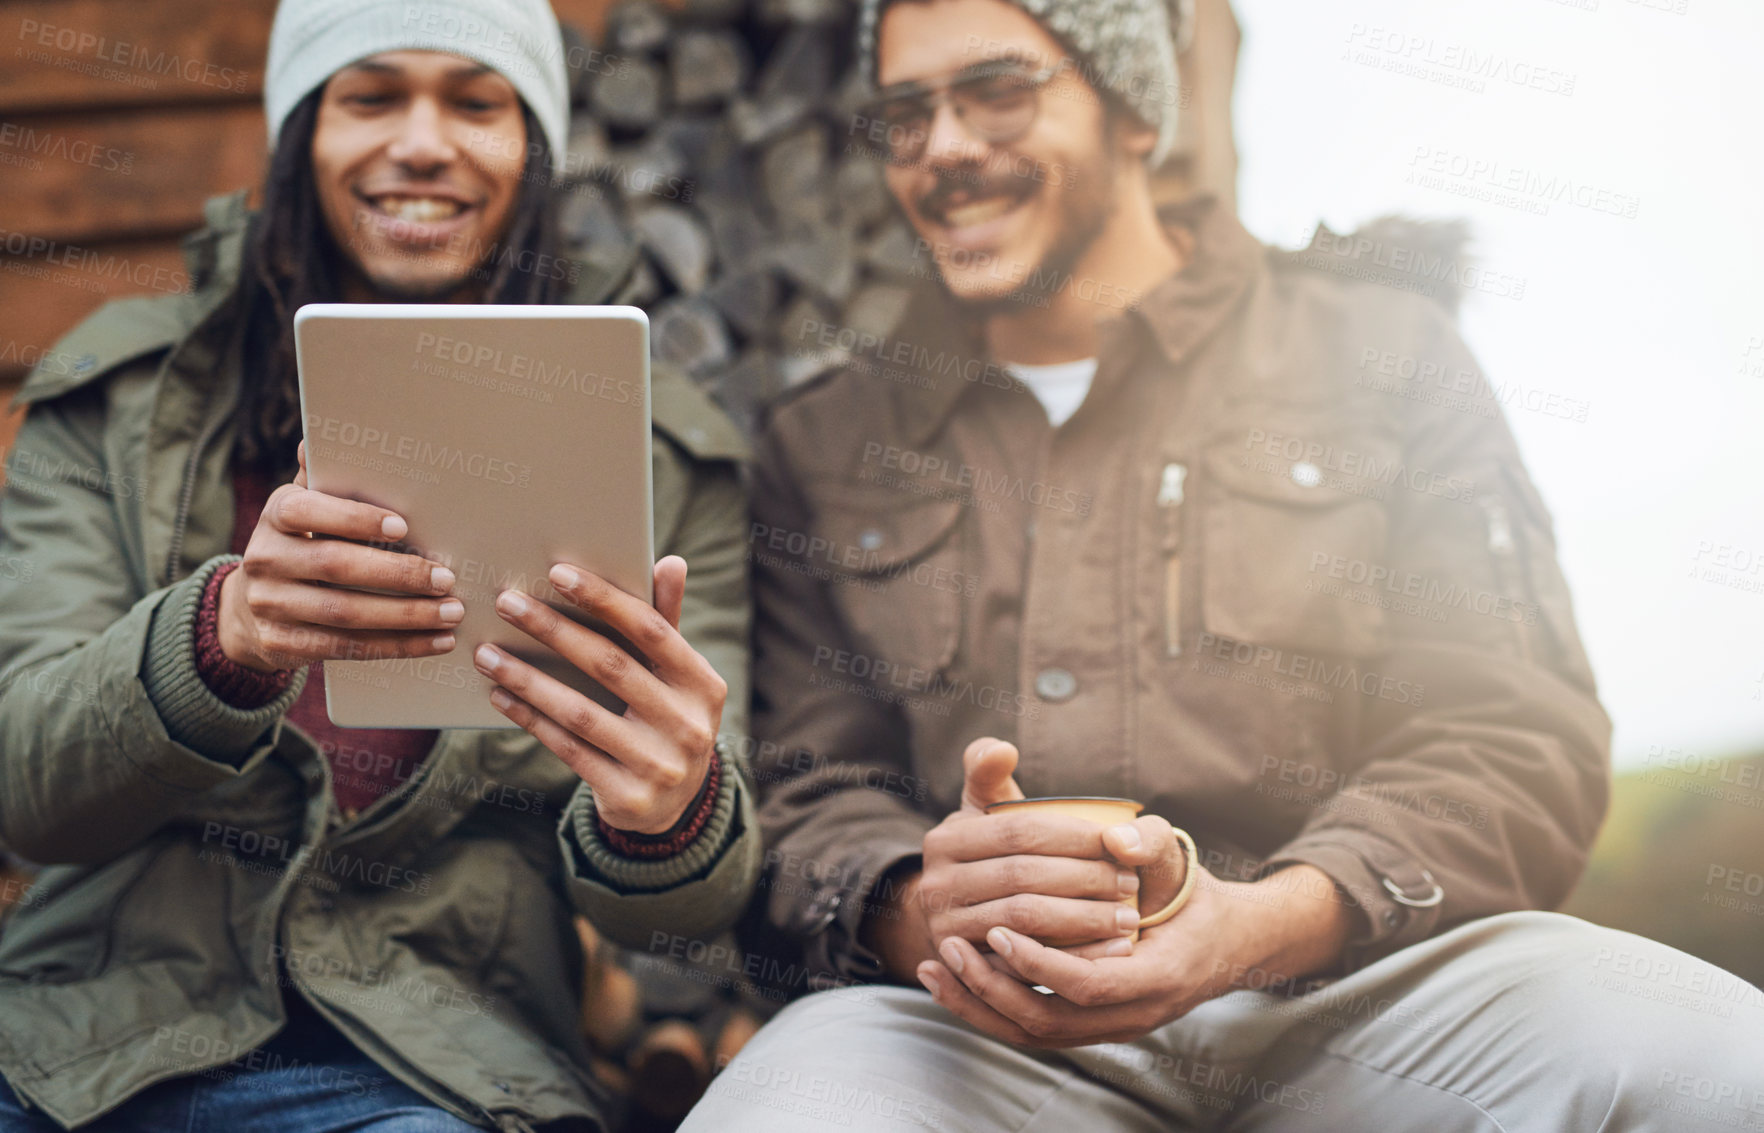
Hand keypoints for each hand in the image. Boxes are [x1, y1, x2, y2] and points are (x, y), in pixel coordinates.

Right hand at [218, 443, 461, 670]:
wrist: (247, 610)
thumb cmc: (299, 546)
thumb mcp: (304, 511)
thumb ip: (320, 483)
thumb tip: (316, 442)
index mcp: (275, 516)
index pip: (308, 511)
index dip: (354, 518)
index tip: (402, 527)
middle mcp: (264, 559)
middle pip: (335, 566)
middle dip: (397, 574)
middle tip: (447, 579)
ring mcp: (270, 605)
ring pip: (344, 614)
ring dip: (406, 617)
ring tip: (451, 613)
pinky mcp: (281, 645)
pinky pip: (345, 648)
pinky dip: (396, 646)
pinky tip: (434, 641)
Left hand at [472, 556, 725, 833]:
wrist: (676, 804)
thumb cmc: (667, 718)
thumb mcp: (677, 677)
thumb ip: (667, 622)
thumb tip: (671, 562)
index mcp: (703, 684)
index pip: (651, 630)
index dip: (604, 599)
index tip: (557, 572)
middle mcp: (688, 725)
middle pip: (610, 666)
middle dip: (553, 630)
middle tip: (507, 602)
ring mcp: (660, 765)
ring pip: (580, 712)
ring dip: (527, 679)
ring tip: (487, 653)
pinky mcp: (628, 796)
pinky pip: (569, 749)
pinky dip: (531, 720)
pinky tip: (501, 696)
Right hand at [865, 738, 1141, 981]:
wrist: (963, 916)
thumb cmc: (993, 854)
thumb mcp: (984, 809)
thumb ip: (988, 771)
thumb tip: (1003, 750)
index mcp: (945, 840)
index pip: (1019, 831)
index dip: (1073, 836)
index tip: (1118, 843)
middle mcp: (936, 886)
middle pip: (1023, 877)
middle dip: (1085, 880)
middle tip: (1132, 885)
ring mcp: (948, 931)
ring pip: (1026, 921)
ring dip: (1084, 920)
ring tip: (1128, 918)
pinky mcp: (971, 971)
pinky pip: (1030, 964)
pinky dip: (1075, 957)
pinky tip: (1112, 951)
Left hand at [916, 864, 1355, 1047]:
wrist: (1222, 939)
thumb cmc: (1189, 892)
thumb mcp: (1178, 858)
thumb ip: (1151, 841)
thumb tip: (1117, 839)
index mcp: (1160, 975)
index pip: (1089, 986)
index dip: (1041, 963)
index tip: (1000, 930)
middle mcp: (1135, 1014)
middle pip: (1051, 1024)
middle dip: (993, 988)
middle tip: (949, 945)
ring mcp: (1110, 1027)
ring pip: (1035, 1036)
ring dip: (980, 1005)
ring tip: (934, 966)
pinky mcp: (1089, 1026)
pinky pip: (1032, 1030)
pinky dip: (988, 1010)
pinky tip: (949, 981)